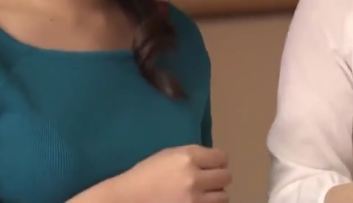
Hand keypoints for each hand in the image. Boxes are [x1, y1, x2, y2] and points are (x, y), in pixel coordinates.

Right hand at [111, 145, 230, 202]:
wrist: (126, 199)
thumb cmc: (146, 175)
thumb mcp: (168, 155)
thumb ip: (192, 156)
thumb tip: (213, 161)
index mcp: (188, 157)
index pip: (222, 157)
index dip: (218, 162)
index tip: (213, 166)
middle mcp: (194, 177)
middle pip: (226, 177)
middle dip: (218, 178)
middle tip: (209, 182)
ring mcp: (194, 199)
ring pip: (223, 196)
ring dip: (215, 195)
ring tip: (203, 195)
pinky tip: (198, 202)